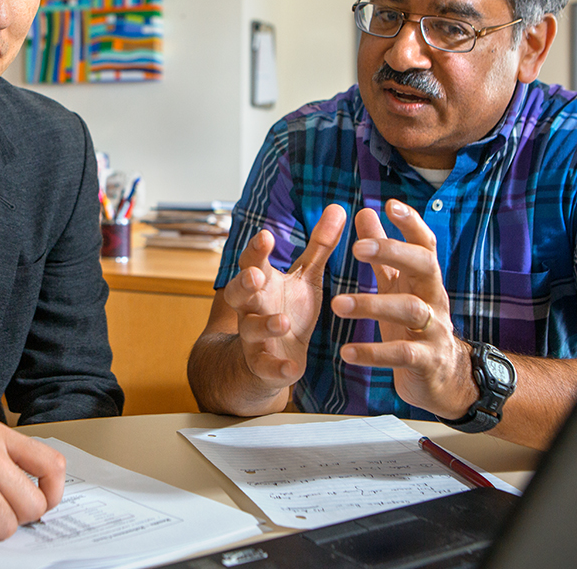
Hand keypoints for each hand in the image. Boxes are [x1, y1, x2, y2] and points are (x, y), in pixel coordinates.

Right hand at [223, 203, 346, 391]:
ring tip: (281, 321)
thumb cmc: (288, 308)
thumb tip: (338, 207)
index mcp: (262, 282)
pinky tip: (292, 367)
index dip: (257, 250)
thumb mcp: (306, 276)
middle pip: (238, 292)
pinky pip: (267, 367)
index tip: (266, 236)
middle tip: (256, 276)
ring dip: (264, 325)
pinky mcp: (264, 365)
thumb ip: (320, 245)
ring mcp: (254, 337)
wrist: (270, 356)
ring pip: (249, 329)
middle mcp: (251, 307)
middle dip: (244, 283)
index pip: (254, 261)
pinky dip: (277, 368)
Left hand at [331, 201, 476, 419]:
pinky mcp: (427, 361)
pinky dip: (374, 353)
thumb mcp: (399, 286)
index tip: (389, 204)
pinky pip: (402, 354)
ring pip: (411, 309)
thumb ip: (383, 253)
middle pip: (424, 266)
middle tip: (356, 248)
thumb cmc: (416, 325)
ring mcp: (434, 330)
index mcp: (425, 279)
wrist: (446, 379)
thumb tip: (367, 211)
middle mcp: (434, 299)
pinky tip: (347, 352)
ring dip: (372, 305)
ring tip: (337, 304)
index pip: (424, 244)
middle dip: (393, 252)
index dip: (411, 224)